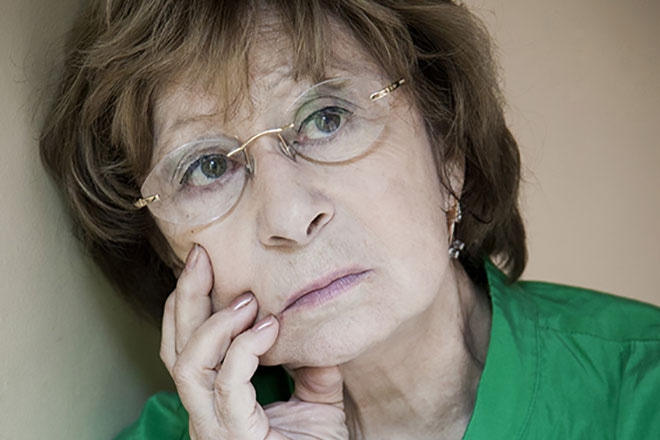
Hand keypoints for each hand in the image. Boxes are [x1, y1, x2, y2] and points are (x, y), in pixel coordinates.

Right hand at [160, 245, 348, 438]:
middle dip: (186, 297)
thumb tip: (313, 325)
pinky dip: (243, 351)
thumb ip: (310, 365)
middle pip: (176, 347)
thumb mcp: (317, 401)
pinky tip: (268, 328)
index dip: (190, 302)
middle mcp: (204, 413)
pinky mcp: (233, 439)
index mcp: (215, 400)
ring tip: (245, 298)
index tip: (210, 262)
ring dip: (213, 323)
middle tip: (202, 256)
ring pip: (187, 366)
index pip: (184, 345)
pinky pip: (226, 386)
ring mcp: (214, 428)